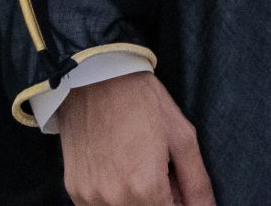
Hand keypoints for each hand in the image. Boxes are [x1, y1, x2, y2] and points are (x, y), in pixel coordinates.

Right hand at [56, 69, 213, 205]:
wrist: (94, 78)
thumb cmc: (142, 102)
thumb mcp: (181, 136)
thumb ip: (196, 182)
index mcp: (145, 187)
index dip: (178, 204)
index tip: (177, 189)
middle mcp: (115, 199)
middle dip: (159, 200)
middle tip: (161, 173)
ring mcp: (90, 197)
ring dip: (136, 200)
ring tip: (138, 165)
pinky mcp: (74, 190)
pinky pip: (99, 205)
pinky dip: (114, 196)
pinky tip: (118, 167)